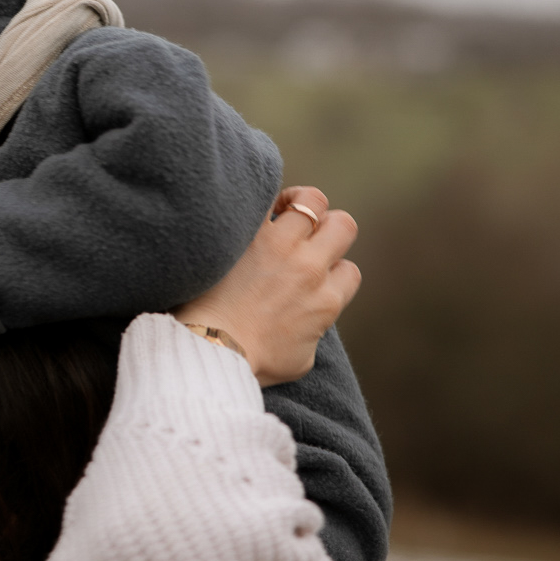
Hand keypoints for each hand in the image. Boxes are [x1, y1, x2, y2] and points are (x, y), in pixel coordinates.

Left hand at [174, 186, 360, 386]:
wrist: (210, 349)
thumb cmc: (250, 362)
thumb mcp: (299, 360)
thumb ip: (312, 333)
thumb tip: (307, 324)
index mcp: (325, 302)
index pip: (349, 271)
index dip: (334, 271)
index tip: (314, 277)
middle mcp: (309, 268)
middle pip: (343, 226)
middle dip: (330, 228)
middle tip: (308, 236)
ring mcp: (279, 246)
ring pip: (312, 201)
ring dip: (302, 203)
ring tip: (286, 208)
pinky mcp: (246, 233)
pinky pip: (266, 198)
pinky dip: (267, 198)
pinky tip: (257, 205)